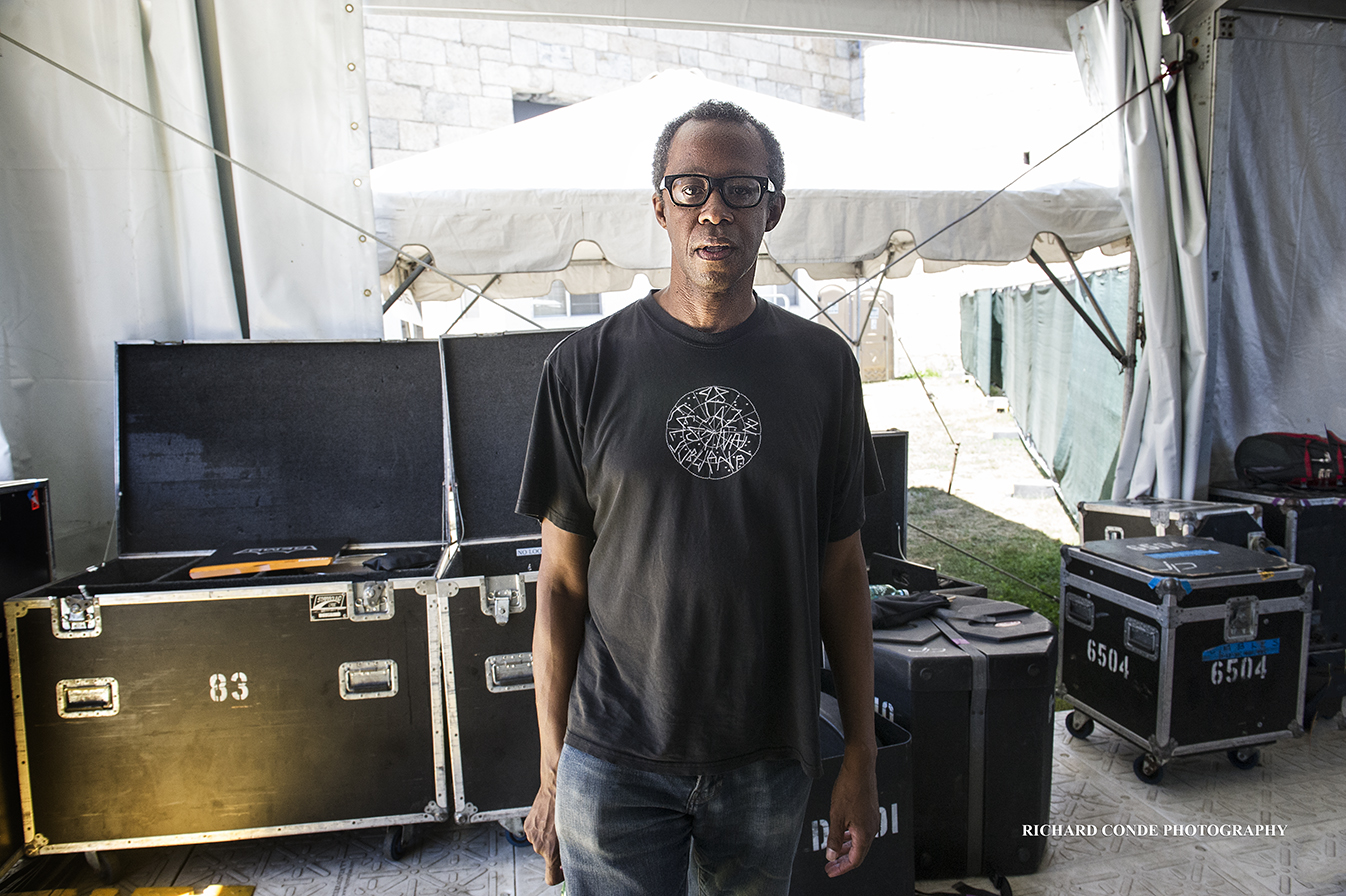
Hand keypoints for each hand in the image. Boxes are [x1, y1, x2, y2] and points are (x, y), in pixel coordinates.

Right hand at [524, 775, 563, 884]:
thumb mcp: (574, 833)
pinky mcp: (528, 826)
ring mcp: (532, 836)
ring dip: (549, 838)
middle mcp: (539, 846)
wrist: (556, 788)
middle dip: (556, 850)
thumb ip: (571, 850)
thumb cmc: (567, 807)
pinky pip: (537, 834)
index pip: (551, 878)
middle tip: (564, 837)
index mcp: (550, 851)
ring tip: (557, 824)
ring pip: (542, 844)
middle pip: (548, 858)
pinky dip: (543, 829)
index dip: (558, 877)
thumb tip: (570, 860)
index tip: (564, 872)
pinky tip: (550, 818)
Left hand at [823, 750, 878, 876]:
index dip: (841, 868)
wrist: (860, 768)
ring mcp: (872, 820)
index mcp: (864, 833)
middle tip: (830, 866)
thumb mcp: (836, 816)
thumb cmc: (849, 788)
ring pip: (859, 841)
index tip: (830, 871)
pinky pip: (861, 831)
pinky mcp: (870, 812)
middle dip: (843, 861)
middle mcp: (872, 829)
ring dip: (847, 848)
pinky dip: (850, 836)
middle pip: (858, 853)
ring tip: (834, 851)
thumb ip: (834, 838)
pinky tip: (842, 833)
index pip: (855, 860)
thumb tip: (832, 856)